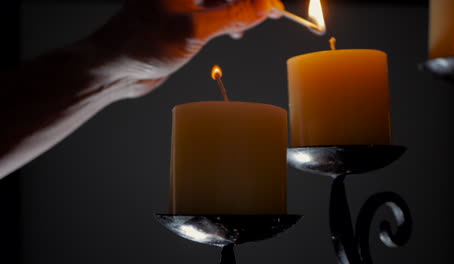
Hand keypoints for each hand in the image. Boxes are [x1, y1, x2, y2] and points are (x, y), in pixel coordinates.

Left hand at [88, 0, 283, 97]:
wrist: (116, 67)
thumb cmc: (142, 44)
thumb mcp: (194, 30)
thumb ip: (232, 16)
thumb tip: (264, 7)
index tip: (271, 5)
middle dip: (250, 0)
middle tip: (271, 13)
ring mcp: (184, 0)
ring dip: (241, 9)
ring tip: (252, 24)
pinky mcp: (185, 15)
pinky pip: (215, 11)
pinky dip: (229, 19)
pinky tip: (236, 30)